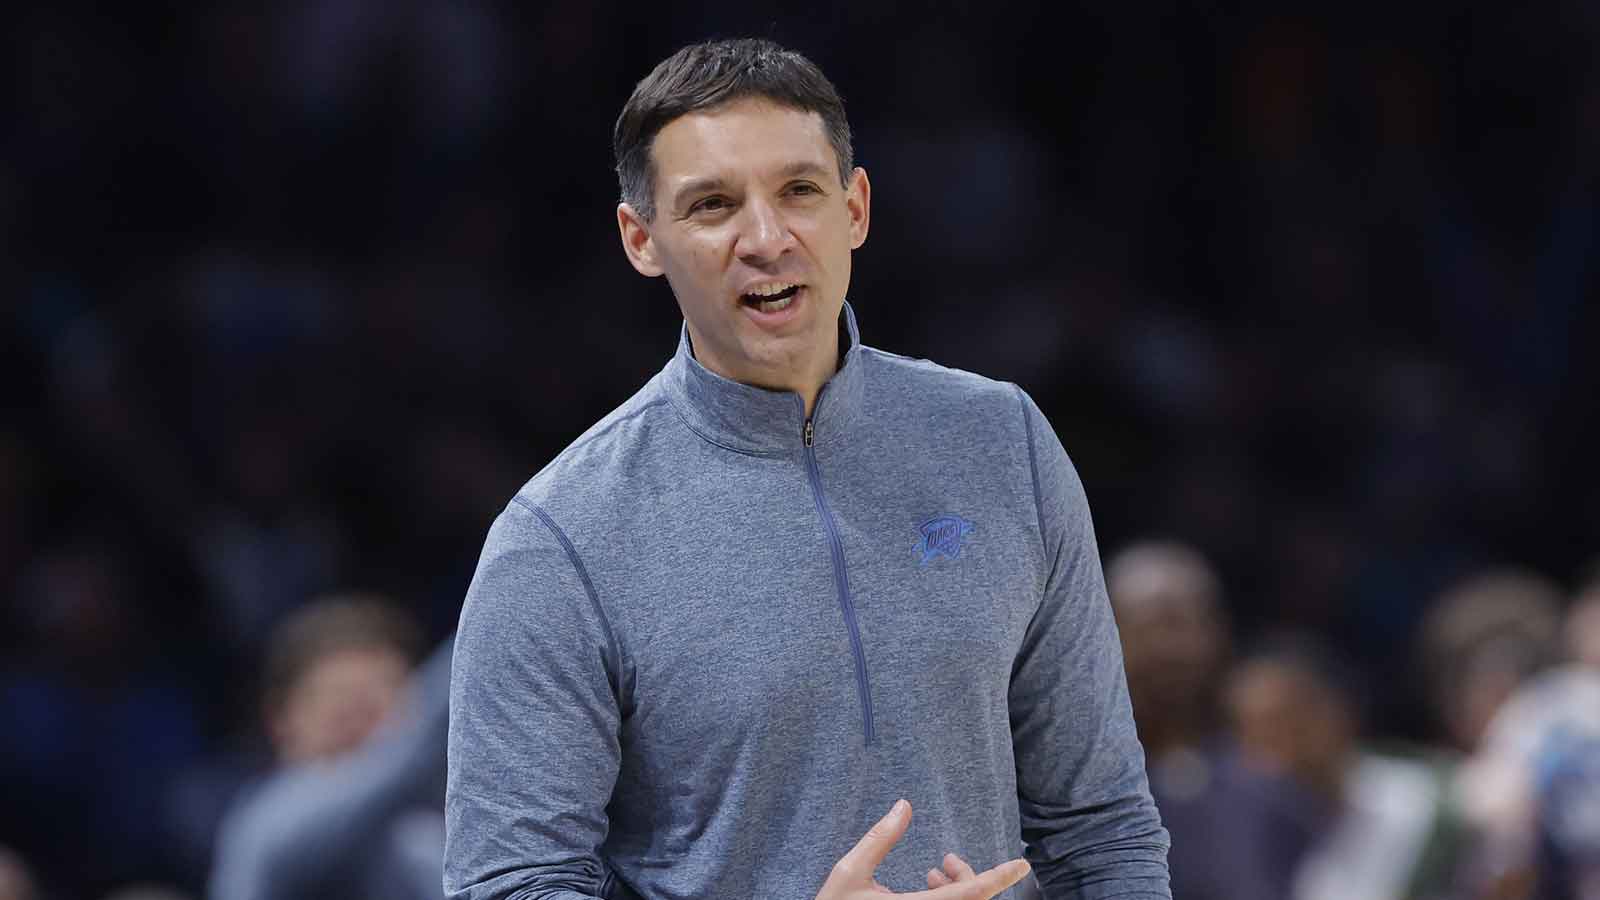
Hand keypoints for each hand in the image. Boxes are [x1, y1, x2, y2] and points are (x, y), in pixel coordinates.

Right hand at [815, 800, 1030, 898]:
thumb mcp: (849, 872)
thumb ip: (879, 839)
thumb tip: (904, 805)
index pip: (971, 893)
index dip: (999, 877)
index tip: (1021, 864)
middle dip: (970, 876)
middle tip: (948, 859)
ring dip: (958, 888)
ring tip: (935, 871)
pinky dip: (947, 898)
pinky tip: (928, 887)